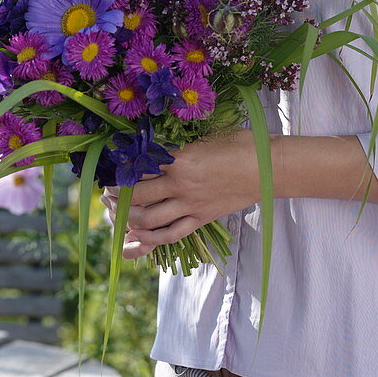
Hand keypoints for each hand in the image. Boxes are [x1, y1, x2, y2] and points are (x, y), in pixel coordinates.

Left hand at [100, 128, 259, 258]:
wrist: (270, 167)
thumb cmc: (241, 144)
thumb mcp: (206, 137)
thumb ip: (180, 146)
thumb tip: (155, 149)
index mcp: (180, 159)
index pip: (138, 167)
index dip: (119, 171)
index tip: (109, 170)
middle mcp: (181, 185)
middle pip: (137, 196)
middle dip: (116, 198)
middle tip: (107, 196)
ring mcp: (191, 205)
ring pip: (148, 219)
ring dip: (128, 219)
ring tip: (118, 215)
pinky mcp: (201, 218)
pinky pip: (171, 234)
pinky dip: (149, 239)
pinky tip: (136, 238)